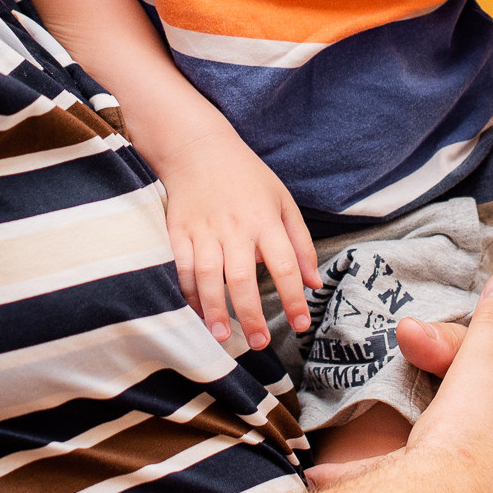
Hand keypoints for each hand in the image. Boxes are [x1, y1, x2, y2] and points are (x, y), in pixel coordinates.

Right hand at [157, 127, 318, 349]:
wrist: (198, 148)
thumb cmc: (247, 177)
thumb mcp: (283, 201)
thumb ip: (301, 243)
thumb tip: (314, 283)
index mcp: (265, 220)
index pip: (285, 265)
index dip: (294, 298)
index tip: (301, 325)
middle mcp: (235, 227)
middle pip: (242, 278)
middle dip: (251, 314)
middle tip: (259, 343)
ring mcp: (203, 229)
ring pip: (207, 276)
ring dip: (214, 309)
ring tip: (221, 336)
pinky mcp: (178, 230)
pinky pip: (181, 267)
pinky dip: (187, 292)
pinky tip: (196, 313)